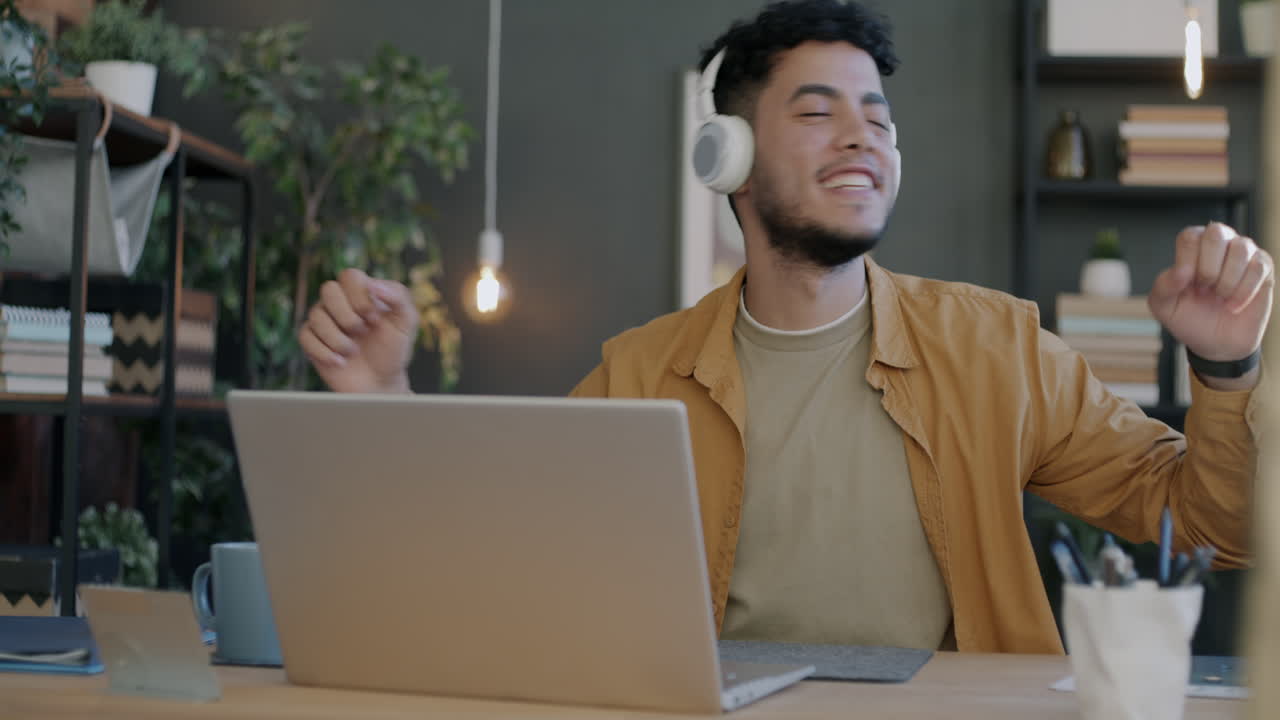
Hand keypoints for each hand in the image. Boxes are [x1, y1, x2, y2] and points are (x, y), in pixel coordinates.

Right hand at [299, 268, 417, 392]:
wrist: (380, 382)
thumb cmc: (393, 350)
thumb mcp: (406, 323)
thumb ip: (398, 297)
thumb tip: (373, 283)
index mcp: (361, 292)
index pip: (350, 276)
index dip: (360, 296)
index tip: (375, 319)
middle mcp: (339, 302)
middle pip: (328, 289)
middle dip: (347, 315)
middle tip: (363, 332)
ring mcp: (323, 320)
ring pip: (316, 315)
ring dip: (338, 338)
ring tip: (353, 352)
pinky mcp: (311, 340)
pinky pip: (305, 336)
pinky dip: (324, 352)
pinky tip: (340, 362)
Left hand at [1149, 223, 1273, 383]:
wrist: (1216, 343)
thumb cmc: (1189, 318)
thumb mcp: (1164, 306)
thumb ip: (1163, 285)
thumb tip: (1181, 271)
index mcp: (1191, 246)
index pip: (1190, 236)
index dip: (1188, 261)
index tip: (1187, 283)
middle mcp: (1219, 242)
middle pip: (1216, 232)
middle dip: (1208, 267)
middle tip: (1205, 289)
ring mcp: (1243, 252)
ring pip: (1241, 248)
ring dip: (1227, 280)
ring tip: (1220, 297)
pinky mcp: (1263, 267)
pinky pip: (1258, 267)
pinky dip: (1244, 290)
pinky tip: (1234, 304)